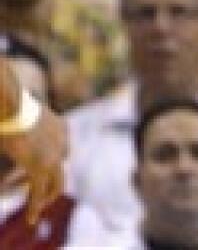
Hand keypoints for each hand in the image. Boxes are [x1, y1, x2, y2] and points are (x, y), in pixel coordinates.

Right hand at [3, 101, 67, 222]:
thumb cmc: (11, 105)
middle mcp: (62, 140)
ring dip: (44, 198)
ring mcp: (53, 154)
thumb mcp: (25, 116)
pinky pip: (39, 192)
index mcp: (60, 126)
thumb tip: (18, 121)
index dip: (53, 164)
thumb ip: (27, 124)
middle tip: (40, 194)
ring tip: (36, 208)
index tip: (40, 173)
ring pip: (55, 184)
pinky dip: (35, 206)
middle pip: (61, 169)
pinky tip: (30, 218)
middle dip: (51, 183)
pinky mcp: (40, 166)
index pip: (63, 151)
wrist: (11, 103)